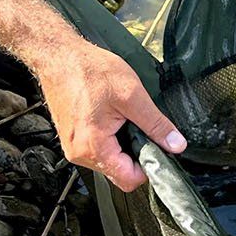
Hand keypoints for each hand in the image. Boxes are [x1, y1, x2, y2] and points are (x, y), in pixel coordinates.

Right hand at [34, 40, 184, 191]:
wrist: (60, 55)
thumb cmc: (88, 70)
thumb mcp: (132, 95)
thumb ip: (156, 124)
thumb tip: (175, 144)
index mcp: (93, 147)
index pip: (128, 180)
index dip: (148, 166)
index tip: (157, 148)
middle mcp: (79, 153)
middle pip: (118, 172)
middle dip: (134, 153)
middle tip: (139, 125)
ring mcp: (73, 146)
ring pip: (109, 161)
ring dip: (122, 145)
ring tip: (122, 117)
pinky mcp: (72, 138)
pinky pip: (98, 149)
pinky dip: (110, 138)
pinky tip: (110, 116)